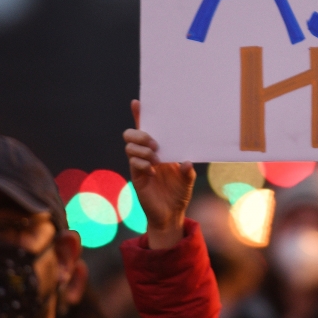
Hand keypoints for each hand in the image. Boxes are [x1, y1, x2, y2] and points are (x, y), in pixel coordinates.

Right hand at [124, 100, 194, 249]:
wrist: (171, 214)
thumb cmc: (179, 193)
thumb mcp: (188, 180)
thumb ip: (188, 171)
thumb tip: (187, 161)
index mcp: (160, 149)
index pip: (147, 129)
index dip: (140, 116)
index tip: (137, 103)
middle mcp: (147, 154)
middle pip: (132, 134)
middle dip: (140, 133)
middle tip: (154, 143)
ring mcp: (140, 165)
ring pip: (129, 147)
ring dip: (141, 149)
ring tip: (155, 158)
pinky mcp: (137, 177)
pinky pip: (133, 164)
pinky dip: (142, 163)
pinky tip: (152, 169)